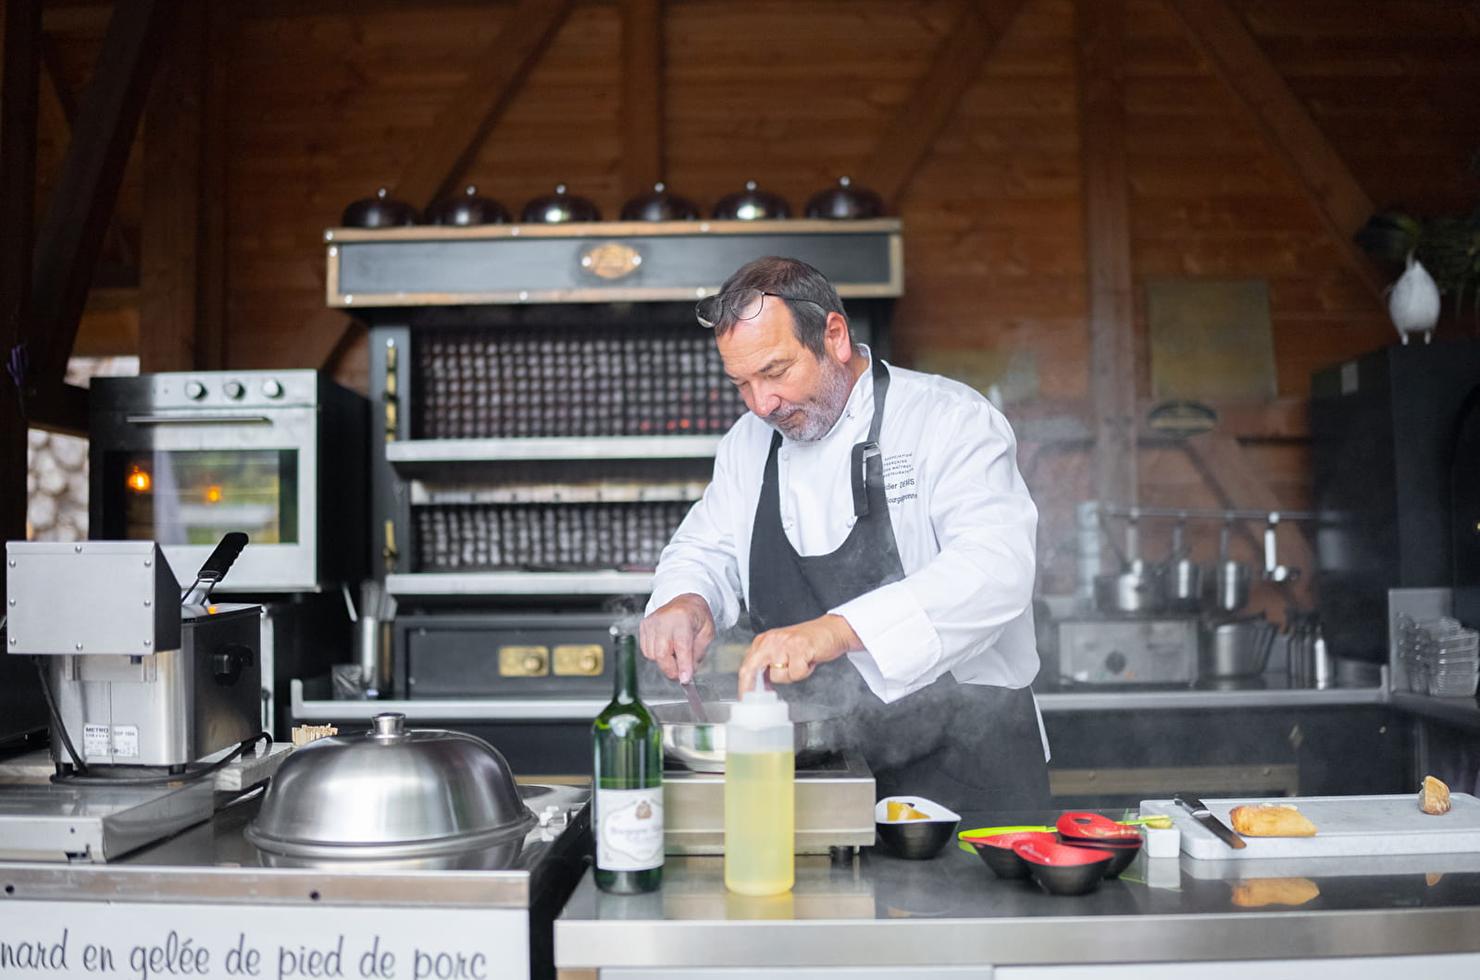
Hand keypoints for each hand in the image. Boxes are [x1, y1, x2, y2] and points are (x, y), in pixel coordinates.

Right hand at [638, 593, 715, 682]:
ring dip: (665, 662)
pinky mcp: (644, 626)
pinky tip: (667, 647)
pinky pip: (646, 651)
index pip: (681, 646)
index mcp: (683, 618)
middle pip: (662, 654)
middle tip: (682, 674)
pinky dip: (657, 655)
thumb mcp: (707, 633)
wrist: (685, 601)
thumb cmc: (697, 616)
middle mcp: (664, 619)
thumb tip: (688, 673)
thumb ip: (697, 654)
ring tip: (676, 652)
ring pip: (652, 655)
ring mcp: (651, 622)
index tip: (685, 679)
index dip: (683, 665)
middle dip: (672, 670)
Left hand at [738, 614, 860, 694]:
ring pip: (777, 675)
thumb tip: (759, 686)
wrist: (831, 629)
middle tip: (763, 696)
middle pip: (751, 669)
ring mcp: (784, 643)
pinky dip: (804, 672)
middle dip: (754, 687)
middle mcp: (770, 640)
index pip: (747, 666)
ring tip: (800, 663)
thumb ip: (769, 664)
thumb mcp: (782, 650)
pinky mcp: (799, 647)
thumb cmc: (808, 642)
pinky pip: (796, 673)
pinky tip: (808, 660)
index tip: (745, 699)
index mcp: (764, 641)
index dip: (744, 685)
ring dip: (791, 675)